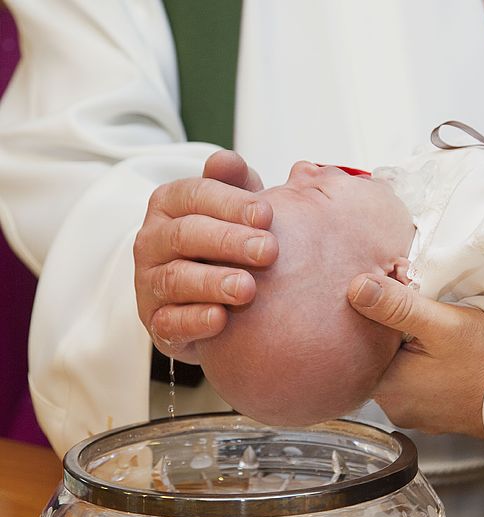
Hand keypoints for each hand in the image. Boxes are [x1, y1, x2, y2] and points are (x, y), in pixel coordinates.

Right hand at [133, 150, 277, 362]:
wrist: (216, 297)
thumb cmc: (230, 241)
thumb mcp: (237, 208)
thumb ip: (235, 183)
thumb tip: (225, 160)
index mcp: (170, 205)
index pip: (195, 194)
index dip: (231, 203)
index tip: (268, 214)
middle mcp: (152, 241)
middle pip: (185, 234)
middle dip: (229, 241)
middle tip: (269, 250)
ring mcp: (150, 283)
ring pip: (175, 278)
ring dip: (213, 283)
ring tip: (248, 288)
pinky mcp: (157, 323)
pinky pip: (169, 322)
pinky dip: (195, 321)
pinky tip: (222, 320)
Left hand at [347, 273, 483, 437]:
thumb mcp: (442, 324)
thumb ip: (397, 306)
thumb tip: (357, 289)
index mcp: (388, 387)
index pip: (361, 344)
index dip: (377, 315)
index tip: (399, 297)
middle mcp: (396, 406)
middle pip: (381, 356)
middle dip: (396, 331)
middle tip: (425, 310)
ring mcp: (416, 413)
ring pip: (401, 368)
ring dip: (412, 348)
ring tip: (438, 331)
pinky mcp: (435, 413)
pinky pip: (420, 381)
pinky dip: (428, 365)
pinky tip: (447, 353)